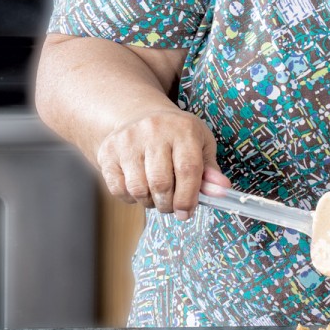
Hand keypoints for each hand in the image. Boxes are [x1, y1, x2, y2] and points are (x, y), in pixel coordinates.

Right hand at [95, 108, 229, 220]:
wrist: (140, 116)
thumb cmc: (176, 136)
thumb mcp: (200, 145)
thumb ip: (210, 171)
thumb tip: (221, 191)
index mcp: (182, 129)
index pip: (187, 169)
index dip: (188, 198)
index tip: (186, 213)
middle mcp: (153, 130)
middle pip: (161, 182)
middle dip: (168, 204)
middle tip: (171, 206)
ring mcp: (127, 139)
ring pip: (138, 188)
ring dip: (149, 202)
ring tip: (156, 195)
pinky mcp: (107, 151)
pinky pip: (118, 188)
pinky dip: (130, 197)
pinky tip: (139, 187)